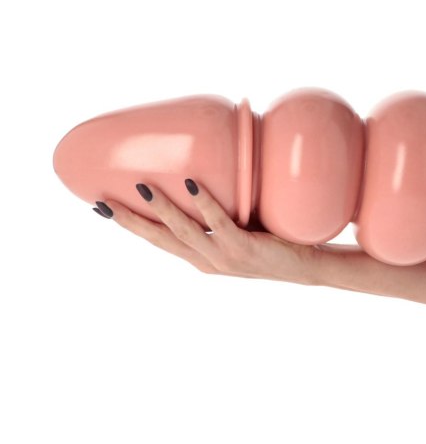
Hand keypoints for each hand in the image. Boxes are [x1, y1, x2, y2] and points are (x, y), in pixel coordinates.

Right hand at [93, 179, 326, 285]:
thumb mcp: (235, 232)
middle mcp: (206, 261)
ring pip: (184, 232)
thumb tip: (200, 176)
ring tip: (142, 186)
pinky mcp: (246, 247)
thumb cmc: (269, 243)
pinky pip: (221, 223)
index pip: (156, 241)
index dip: (129, 225)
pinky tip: (192, 185)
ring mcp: (224, 257)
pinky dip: (205, 204)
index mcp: (200, 258)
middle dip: (129, 221)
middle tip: (101, 201)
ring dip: (162, 209)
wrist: (306, 267)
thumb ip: (216, 214)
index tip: (102, 206)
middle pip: (159, 240)